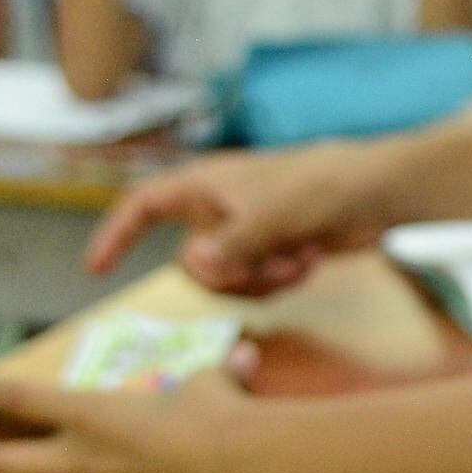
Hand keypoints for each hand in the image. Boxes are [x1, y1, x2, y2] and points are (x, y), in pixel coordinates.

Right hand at [86, 145, 394, 294]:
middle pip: (190, 263)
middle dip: (228, 276)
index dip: (115, 235)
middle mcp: (218, 211)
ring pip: (226, 282)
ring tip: (297, 256)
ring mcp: (246, 234)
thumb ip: (230, 245)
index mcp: (204, 187)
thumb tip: (194, 266)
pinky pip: (258, 287)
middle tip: (265, 264)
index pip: (143, 207)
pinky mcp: (273, 253)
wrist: (376, 192)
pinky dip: (282, 281)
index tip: (95, 269)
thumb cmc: (320, 185)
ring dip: (262, 280)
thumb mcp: (270, 215)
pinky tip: (311, 258)